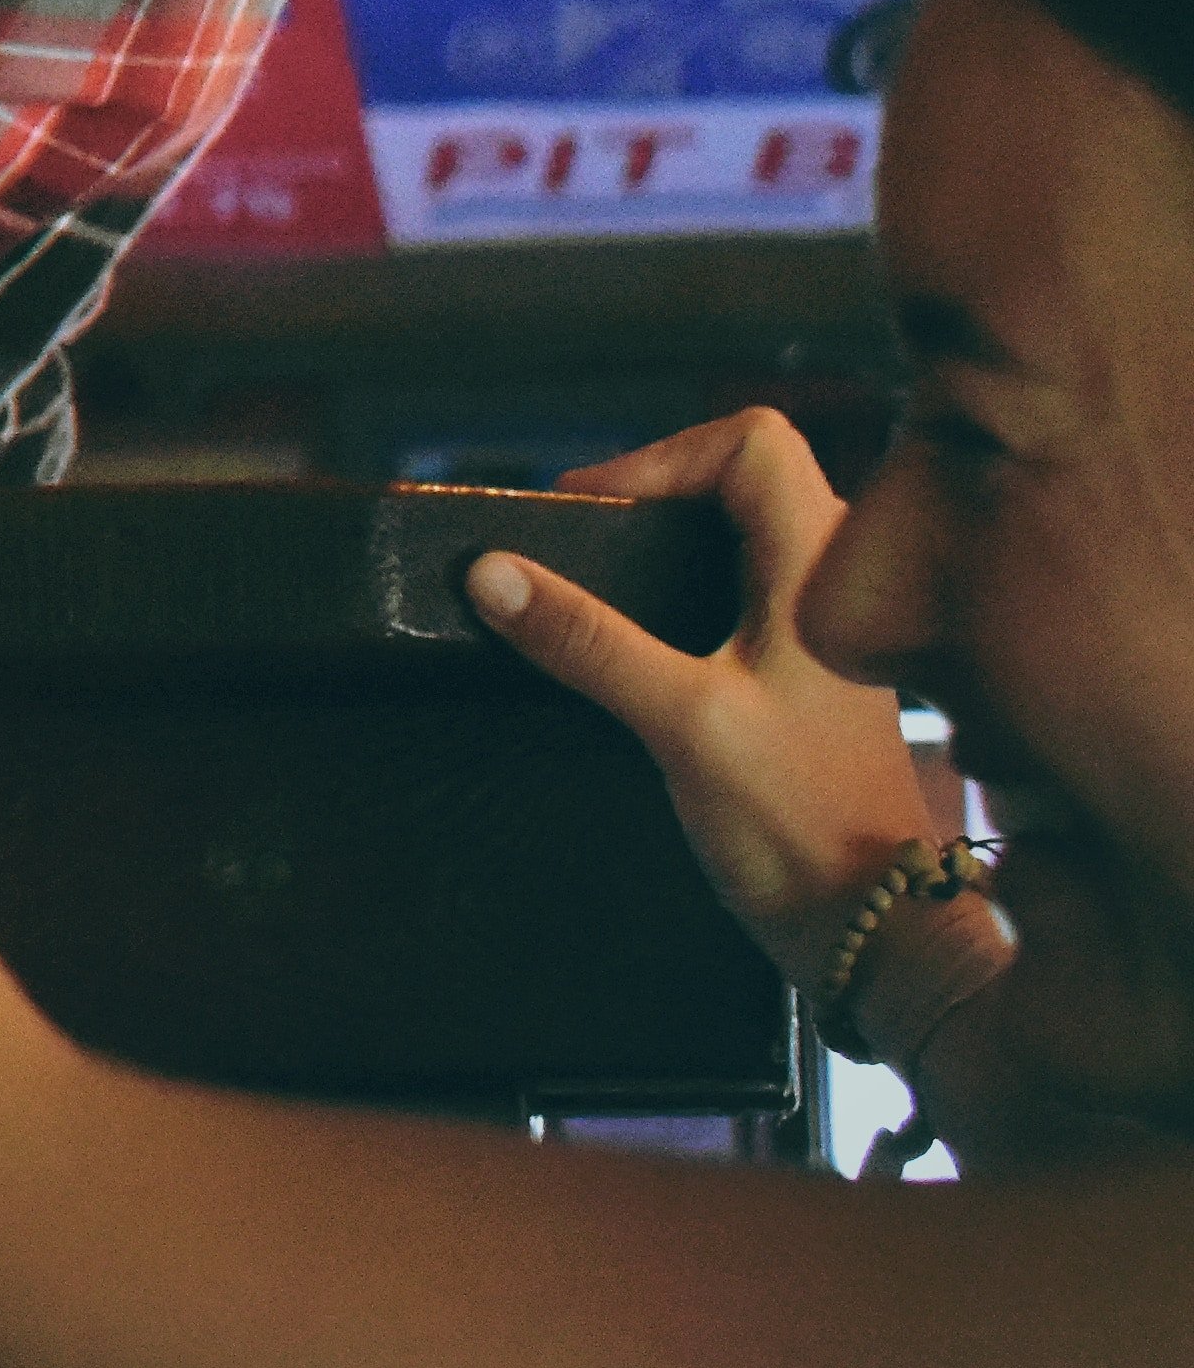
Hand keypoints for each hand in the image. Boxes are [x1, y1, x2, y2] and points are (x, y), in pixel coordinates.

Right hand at [465, 408, 938, 971]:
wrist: (877, 927)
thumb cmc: (798, 822)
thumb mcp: (682, 723)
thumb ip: (587, 641)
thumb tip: (489, 570)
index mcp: (823, 571)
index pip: (751, 441)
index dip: (661, 456)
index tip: (590, 512)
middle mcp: (835, 585)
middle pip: (744, 475)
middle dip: (655, 490)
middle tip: (581, 539)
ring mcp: (826, 631)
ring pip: (744, 532)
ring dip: (667, 540)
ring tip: (596, 580)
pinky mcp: (810, 674)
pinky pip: (743, 588)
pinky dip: (684, 586)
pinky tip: (639, 636)